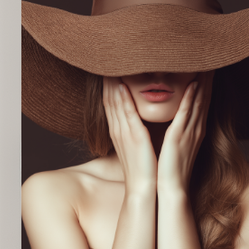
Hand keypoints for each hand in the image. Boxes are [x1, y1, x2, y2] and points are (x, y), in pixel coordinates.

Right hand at [102, 77, 155, 196]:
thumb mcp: (137, 145)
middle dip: (106, 80)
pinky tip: (120, 86)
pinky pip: (127, 114)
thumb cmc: (144, 167)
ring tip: (110, 66)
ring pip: (115, 103)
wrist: (144, 188)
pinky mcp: (134, 137)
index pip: (111, 103)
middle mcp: (118, 130)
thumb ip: (135, 130)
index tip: (107, 69)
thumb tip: (137, 121)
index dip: (108, 85)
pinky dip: (123, 100)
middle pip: (108, 99)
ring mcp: (125, 133)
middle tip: (103, 60)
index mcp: (120, 131)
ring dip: (113, 84)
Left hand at [157, 73, 209, 199]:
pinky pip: (186, 113)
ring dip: (203, 82)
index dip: (205, 84)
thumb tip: (175, 122)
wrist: (170, 189)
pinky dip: (191, 98)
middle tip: (212, 59)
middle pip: (204, 98)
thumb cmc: (170, 169)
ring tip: (207, 64)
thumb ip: (177, 131)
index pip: (201, 102)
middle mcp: (195, 129)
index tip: (207, 68)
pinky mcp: (179, 137)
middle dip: (208, 78)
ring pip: (198, 102)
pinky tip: (193, 85)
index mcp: (193, 131)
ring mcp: (189, 132)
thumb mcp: (176, 145)